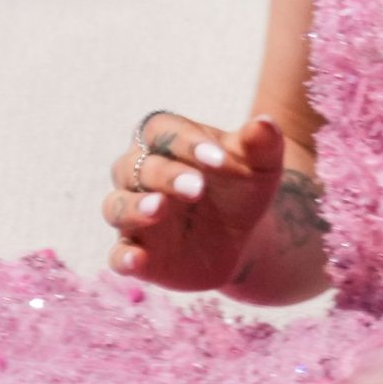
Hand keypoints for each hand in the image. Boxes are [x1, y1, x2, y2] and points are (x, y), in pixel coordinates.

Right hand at [102, 111, 285, 292]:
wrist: (243, 238)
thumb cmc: (242, 187)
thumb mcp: (260, 165)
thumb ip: (261, 143)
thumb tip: (265, 123)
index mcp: (166, 142)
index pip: (163, 131)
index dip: (187, 142)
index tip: (220, 158)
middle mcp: (140, 174)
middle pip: (138, 166)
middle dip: (166, 176)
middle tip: (197, 188)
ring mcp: (135, 214)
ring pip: (116, 205)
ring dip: (134, 207)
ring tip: (158, 208)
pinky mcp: (136, 252)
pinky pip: (117, 255)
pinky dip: (123, 258)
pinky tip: (137, 260)